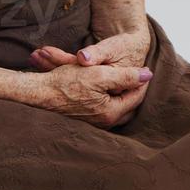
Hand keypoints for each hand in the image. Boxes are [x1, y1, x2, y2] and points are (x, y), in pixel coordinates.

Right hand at [30, 62, 151, 129]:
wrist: (40, 91)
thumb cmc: (68, 82)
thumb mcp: (101, 74)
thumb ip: (127, 76)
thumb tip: (149, 75)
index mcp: (111, 113)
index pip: (137, 96)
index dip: (142, 80)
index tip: (144, 67)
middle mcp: (104, 121)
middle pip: (129, 104)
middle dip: (134, 89)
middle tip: (138, 74)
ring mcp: (95, 121)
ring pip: (118, 105)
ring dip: (123, 92)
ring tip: (126, 77)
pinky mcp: (87, 117)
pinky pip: (106, 107)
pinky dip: (111, 96)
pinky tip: (109, 85)